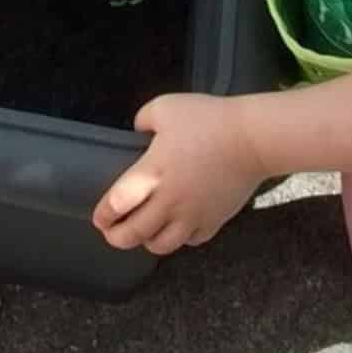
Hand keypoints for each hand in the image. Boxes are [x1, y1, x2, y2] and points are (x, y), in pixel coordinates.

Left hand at [94, 93, 263, 253]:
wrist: (251, 139)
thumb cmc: (208, 120)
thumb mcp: (166, 107)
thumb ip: (144, 119)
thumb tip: (138, 130)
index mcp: (152, 173)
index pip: (117, 204)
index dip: (104, 215)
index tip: (99, 218)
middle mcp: (169, 201)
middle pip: (135, 233)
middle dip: (118, 238)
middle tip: (112, 234)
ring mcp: (192, 215)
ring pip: (162, 245)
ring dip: (148, 241)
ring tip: (144, 233)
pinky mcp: (214, 221)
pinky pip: (191, 241)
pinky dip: (180, 239)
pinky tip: (177, 227)